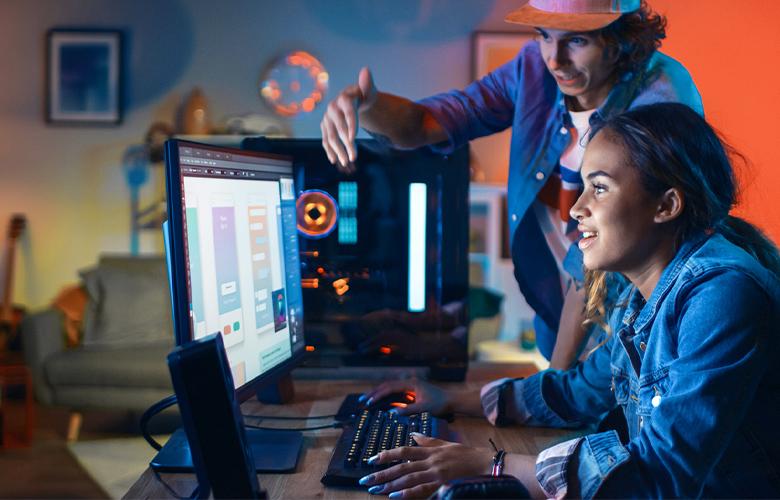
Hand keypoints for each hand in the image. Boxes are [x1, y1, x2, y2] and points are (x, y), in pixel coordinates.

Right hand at [321, 67, 376, 172]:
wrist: (352, 100)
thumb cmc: (363, 95)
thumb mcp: (368, 90)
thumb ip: (367, 84)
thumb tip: (366, 71)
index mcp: (344, 99)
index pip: (347, 112)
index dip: (351, 125)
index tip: (354, 138)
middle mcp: (332, 109)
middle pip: (339, 128)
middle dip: (346, 144)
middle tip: (354, 157)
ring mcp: (327, 119)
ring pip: (331, 137)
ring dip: (338, 151)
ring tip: (346, 162)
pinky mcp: (325, 127)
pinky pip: (326, 140)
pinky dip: (329, 151)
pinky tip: (334, 160)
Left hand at [359, 435, 492, 497]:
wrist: (486, 464)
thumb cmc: (467, 455)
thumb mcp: (446, 444)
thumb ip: (428, 441)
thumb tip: (413, 435)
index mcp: (430, 451)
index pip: (403, 451)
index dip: (386, 455)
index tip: (371, 460)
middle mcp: (430, 460)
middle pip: (401, 466)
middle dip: (382, 473)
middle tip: (365, 480)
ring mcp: (436, 472)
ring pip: (408, 478)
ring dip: (390, 484)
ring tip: (375, 489)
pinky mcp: (442, 483)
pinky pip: (421, 489)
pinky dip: (407, 493)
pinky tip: (394, 496)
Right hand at [361, 379, 450, 415]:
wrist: (452, 401)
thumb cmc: (440, 404)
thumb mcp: (424, 408)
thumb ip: (408, 410)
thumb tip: (392, 413)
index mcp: (410, 384)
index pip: (390, 388)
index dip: (378, 395)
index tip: (369, 402)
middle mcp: (408, 383)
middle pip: (387, 386)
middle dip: (374, 393)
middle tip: (362, 401)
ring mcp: (410, 387)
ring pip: (390, 389)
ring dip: (378, 394)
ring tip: (367, 401)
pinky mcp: (412, 392)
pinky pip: (395, 394)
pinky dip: (386, 398)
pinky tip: (380, 403)